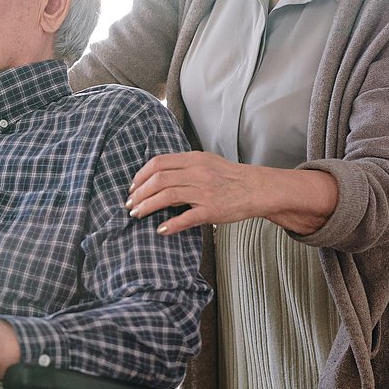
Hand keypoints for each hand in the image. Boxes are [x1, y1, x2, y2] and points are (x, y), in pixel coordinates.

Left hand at [125, 151, 336, 234]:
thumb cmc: (230, 177)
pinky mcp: (212, 210)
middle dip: (139, 193)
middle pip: (158, 179)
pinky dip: (171, 224)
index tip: (132, 187)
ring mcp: (205, 191)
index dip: (140, 176)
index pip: (158, 163)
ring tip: (137, 214)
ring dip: (147, 206)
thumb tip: (157, 178)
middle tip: (130, 204)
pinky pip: (187, 217)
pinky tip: (160, 230)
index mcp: (193, 159)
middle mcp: (197, 172)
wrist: (258, 188)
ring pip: (167, 196)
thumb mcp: (206, 163)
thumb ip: (183, 167)